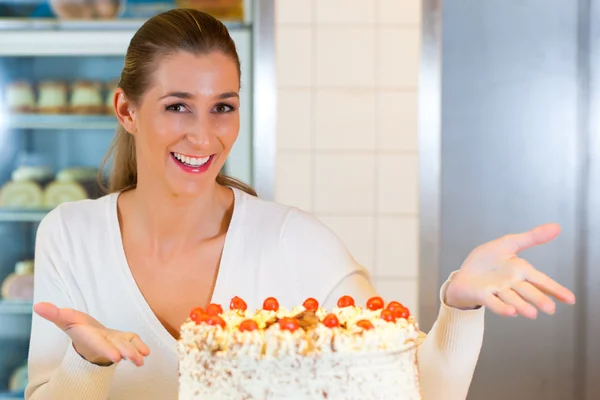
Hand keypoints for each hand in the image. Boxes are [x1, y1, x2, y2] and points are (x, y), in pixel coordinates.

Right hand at [34, 302, 149, 365]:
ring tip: (141, 360)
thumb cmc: (78, 328)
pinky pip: (133, 341)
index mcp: (90, 337)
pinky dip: (140, 346)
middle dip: (123, 352)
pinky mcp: (124, 338)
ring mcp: (115, 341)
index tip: (116, 357)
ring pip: (126, 347)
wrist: (90, 338)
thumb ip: (54, 313)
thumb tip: (37, 306)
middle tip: (131, 359)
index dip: (106, 350)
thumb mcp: (65, 319)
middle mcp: (104, 341)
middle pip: (114, 347)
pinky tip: (147, 352)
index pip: (98, 343)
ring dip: (133, 353)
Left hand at [445, 223, 575, 317]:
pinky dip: (502, 308)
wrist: (464, 274)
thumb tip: (557, 227)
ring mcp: (497, 290)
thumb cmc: (487, 262)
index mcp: (520, 271)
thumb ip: (531, 237)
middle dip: (539, 299)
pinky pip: (493, 302)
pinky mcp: (482, 294)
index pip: (541, 280)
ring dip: (521, 305)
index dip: (555, 289)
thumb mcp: (509, 244)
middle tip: (550, 309)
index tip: (571, 299)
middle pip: (527, 291)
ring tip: (532, 314)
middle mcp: (511, 283)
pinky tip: (511, 313)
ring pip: (511, 298)